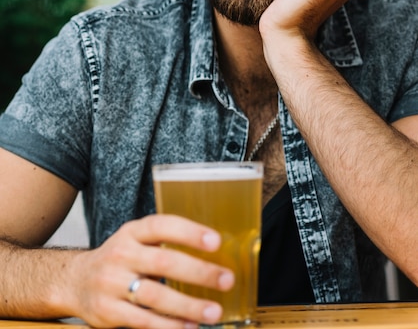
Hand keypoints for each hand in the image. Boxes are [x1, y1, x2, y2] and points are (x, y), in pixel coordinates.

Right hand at [66, 214, 234, 328]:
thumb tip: (211, 252)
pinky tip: (190, 327)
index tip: (216, 242)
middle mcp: (121, 254)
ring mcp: (112, 284)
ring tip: (214, 311)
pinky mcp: (108, 311)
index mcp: (132, 232)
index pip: (162, 226)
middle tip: (226, 279)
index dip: (189, 232)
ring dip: (188, 305)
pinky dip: (169, 326)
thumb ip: (163, 243)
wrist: (74, 280)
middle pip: (163, 262)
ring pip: (155, 295)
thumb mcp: (135, 240)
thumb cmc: (119, 259)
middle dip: (199, 272)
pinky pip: (143, 321)